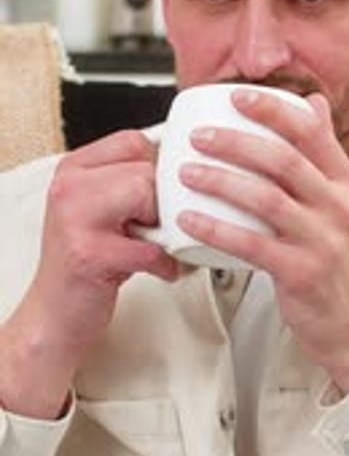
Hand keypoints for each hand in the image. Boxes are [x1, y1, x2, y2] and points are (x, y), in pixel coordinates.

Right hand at [0, 130, 177, 417]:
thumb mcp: (100, 210)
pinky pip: (150, 247)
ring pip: (146, 194)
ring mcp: (75, 219)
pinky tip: (161, 268)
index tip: (161, 196)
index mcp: (73, 169)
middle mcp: (69, 188)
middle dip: (164, 203)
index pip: (133, 142)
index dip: (158, 169)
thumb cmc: (88, 261)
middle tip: (159, 228)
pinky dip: (166, 263)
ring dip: (165, 227)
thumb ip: (128, 183)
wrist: (55, 313)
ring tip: (158, 244)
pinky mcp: (89, 255)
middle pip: (144, 170)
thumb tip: (185, 170)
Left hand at [177, 88, 348, 392]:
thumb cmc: (343, 262)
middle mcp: (338, 206)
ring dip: (221, 181)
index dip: (273, 110)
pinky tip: (190, 220)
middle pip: (284, 160)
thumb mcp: (346, 201)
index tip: (238, 96)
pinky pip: (251, 245)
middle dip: (235, 142)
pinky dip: (216, 229)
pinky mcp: (301, 273)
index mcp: (346, 182)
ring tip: (187, 171)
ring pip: (266, 198)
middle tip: (199, 136)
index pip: (311, 133)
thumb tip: (313, 103)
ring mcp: (322, 240)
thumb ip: (326, 153)